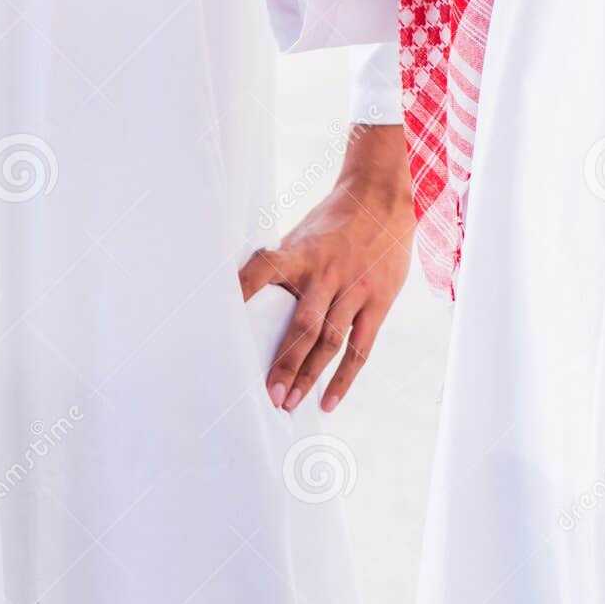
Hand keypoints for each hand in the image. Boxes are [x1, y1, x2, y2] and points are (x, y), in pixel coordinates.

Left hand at [240, 125, 413, 413]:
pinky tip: (328, 401)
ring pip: (331, 341)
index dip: (244, 288)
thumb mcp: (302, 235)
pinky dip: (344, 378)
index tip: (221, 312)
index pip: (266, 268)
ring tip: (289, 402)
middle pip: (304, 324)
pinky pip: (360, 348)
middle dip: (285, 362)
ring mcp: (356, 290)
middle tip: (268, 394)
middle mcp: (329, 273)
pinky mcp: (379, 303)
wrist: (382, 201)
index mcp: (302, 252)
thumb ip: (283, 267)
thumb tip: (245, 299)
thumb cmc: (333, 221)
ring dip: (309, 375)